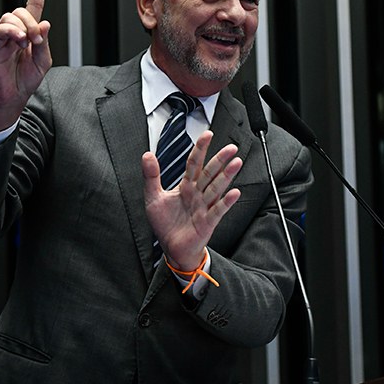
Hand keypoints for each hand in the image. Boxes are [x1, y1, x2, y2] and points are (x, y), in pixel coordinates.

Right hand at [0, 0, 51, 132]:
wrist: (11, 99)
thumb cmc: (24, 81)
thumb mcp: (42, 61)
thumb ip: (44, 42)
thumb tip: (45, 23)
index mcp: (28, 34)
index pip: (32, 6)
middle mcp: (15, 33)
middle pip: (21, 10)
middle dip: (32, 21)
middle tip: (37, 41)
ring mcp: (3, 39)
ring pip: (9, 16)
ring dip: (23, 26)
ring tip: (27, 44)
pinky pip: (0, 30)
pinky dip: (11, 32)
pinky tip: (19, 42)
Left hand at [142, 130, 242, 270]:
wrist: (172, 248)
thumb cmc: (166, 224)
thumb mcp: (153, 198)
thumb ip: (151, 176)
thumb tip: (147, 155)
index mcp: (186, 186)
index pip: (194, 163)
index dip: (200, 149)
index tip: (207, 135)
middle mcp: (197, 194)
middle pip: (209, 173)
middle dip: (220, 159)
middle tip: (231, 147)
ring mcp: (204, 207)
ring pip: (216, 188)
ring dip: (227, 176)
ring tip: (236, 163)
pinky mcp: (207, 222)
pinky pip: (218, 210)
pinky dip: (226, 202)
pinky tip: (234, 192)